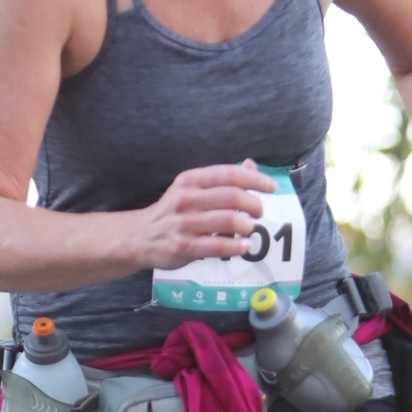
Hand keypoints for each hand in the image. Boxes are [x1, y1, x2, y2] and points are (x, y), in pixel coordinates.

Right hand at [135, 162, 272, 267]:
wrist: (140, 236)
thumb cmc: (174, 210)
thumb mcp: (192, 188)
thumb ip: (222, 178)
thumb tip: (251, 164)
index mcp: (191, 180)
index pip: (229, 174)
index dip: (255, 179)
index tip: (271, 187)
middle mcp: (187, 198)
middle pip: (232, 197)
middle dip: (254, 204)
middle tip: (259, 212)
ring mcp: (185, 223)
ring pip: (228, 221)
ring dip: (247, 225)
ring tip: (250, 228)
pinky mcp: (184, 247)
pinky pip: (218, 246)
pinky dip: (237, 246)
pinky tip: (244, 245)